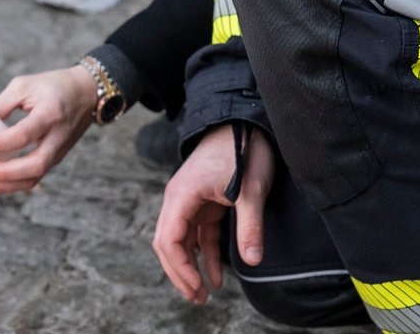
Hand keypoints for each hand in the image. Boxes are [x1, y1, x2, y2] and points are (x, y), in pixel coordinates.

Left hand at [0, 66, 99, 193]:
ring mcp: (58, 151)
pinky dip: (11, 183)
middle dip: (3, 174)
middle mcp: (57, 137)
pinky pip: (33, 176)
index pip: (22, 135)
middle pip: (34, 166)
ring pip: (34, 178)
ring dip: (5, 186)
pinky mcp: (55, 158)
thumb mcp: (24, 85)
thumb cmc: (52, 85)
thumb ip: (1, 104)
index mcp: (50, 114)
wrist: (87, 93)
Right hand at [154, 124, 275, 303]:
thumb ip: (249, 226)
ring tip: (203, 295)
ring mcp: (191, 201)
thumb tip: (252, 261)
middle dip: (180, 273)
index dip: (179, 268)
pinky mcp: (204, 203)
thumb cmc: (244, 149)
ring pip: (181, 242)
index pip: (168, 239)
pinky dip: (204, 256)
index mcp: (183, 194)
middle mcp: (180, 199)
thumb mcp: (251, 190)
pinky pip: (198, 235)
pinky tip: (215, 277)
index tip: (197, 287)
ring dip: (189, 267)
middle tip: (197, 299)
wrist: (244, 121)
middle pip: (168, 244)